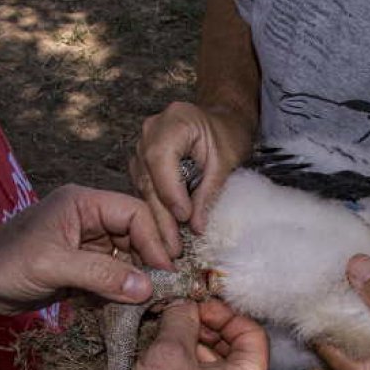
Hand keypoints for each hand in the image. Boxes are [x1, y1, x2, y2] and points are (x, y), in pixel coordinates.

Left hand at [0, 184, 172, 313]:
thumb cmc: (5, 263)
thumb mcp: (54, 266)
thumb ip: (101, 274)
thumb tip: (145, 288)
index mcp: (83, 204)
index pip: (134, 213)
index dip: (154, 239)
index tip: (166, 270)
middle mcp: (89, 220)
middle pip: (136, 234)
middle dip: (150, 261)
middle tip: (166, 289)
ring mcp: (86, 244)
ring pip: (126, 258)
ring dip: (137, 280)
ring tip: (150, 303)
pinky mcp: (81, 267)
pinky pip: (112, 276)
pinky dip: (120, 292)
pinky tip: (128, 308)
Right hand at [109, 300, 267, 369]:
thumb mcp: (168, 351)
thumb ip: (182, 318)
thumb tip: (186, 304)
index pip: (253, 333)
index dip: (225, 313)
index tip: (198, 305)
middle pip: (240, 352)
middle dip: (211, 330)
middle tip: (182, 317)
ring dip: (200, 349)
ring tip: (169, 338)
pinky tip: (168, 364)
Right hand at [129, 102, 253, 255]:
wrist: (221, 122)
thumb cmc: (227, 134)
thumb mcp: (226, 161)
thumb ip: (208, 192)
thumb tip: (196, 226)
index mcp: (173, 121)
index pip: (161, 159)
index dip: (170, 191)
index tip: (184, 218)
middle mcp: (150, 132)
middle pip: (149, 178)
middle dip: (162, 215)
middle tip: (172, 247)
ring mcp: (141, 147)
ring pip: (143, 189)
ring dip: (156, 219)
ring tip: (167, 247)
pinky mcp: (141, 164)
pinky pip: (145, 191)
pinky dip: (155, 212)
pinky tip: (163, 235)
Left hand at [309, 254, 369, 369]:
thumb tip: (355, 266)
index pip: (318, 345)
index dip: (314, 316)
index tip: (312, 288)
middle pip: (324, 359)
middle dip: (319, 330)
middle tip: (318, 296)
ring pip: (343, 366)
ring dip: (340, 340)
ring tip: (340, 305)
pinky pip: (362, 369)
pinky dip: (358, 350)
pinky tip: (368, 327)